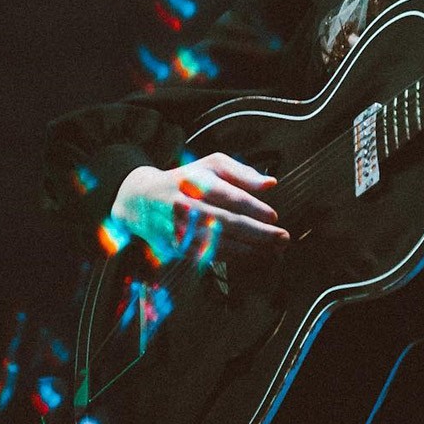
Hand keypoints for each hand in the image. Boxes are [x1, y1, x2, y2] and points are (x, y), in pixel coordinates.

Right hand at [110, 152, 289, 261]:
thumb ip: (242, 172)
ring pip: (219, 243)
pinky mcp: (177, 247)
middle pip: (227, 222)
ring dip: (250, 250)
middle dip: (259, 233)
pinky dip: (233, 258)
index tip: (274, 216)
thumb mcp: (211, 165)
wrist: (141, 199)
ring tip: (274, 251)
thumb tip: (271, 184)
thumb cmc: (186, 179)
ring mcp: (180, 229)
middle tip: (283, 237)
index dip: (254, 208)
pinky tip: (252, 256)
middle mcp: (186, 206)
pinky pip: (209, 256)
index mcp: (196, 182)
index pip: (229, 196)